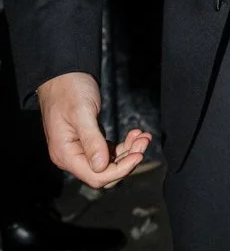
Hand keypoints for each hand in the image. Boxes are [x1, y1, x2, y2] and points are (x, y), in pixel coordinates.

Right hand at [36, 70, 151, 188]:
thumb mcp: (82, 113)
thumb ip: (92, 141)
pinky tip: (134, 134)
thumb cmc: (69, 90)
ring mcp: (79, 149)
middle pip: (104, 173)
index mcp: (65, 154)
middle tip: (144, 140)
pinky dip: (123, 146)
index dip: (120, 170)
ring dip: (128, 151)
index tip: (139, 155)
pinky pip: (108, 152)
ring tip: (142, 135)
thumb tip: (101, 167)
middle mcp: (71, 156)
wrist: (64, 74)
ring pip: (109, 163)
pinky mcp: (88, 141)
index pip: (96, 176)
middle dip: (127, 160)